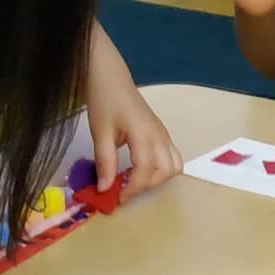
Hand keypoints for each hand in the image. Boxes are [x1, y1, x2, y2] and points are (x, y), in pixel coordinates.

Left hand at [87, 78, 182, 202]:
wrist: (111, 77)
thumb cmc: (105, 100)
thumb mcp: (100, 132)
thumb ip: (105, 162)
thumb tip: (105, 189)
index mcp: (143, 133)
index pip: (146, 170)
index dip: (133, 188)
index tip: (117, 197)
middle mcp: (159, 135)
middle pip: (167, 171)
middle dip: (147, 185)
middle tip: (125, 188)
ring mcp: (163, 134)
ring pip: (174, 165)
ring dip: (158, 178)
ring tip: (135, 179)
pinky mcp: (162, 134)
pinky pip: (172, 157)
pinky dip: (161, 168)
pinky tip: (140, 167)